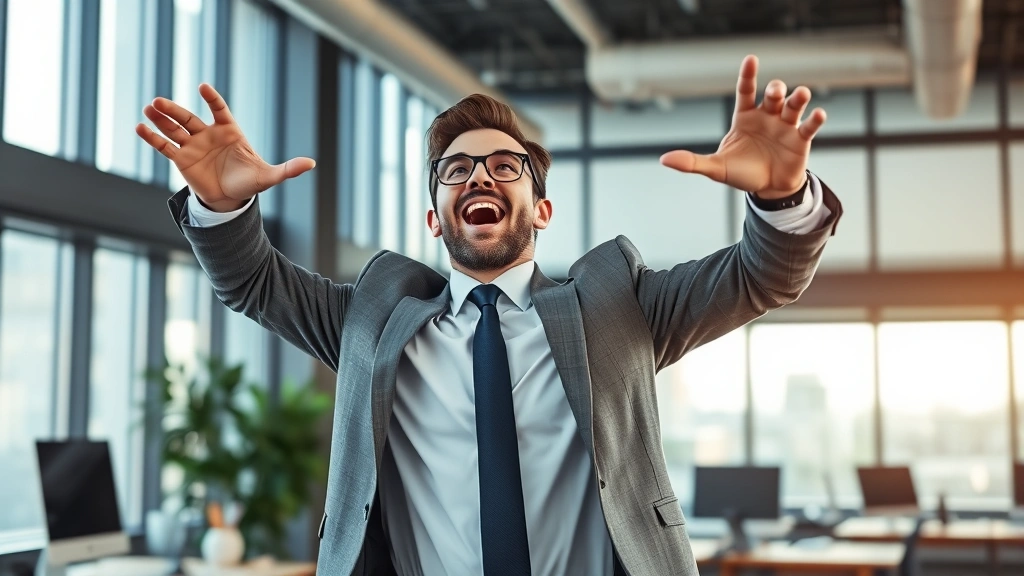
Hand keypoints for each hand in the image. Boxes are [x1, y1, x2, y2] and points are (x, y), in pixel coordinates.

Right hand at [135, 84, 314, 211]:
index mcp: (230, 131)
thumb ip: (288, 169)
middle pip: (189, 118)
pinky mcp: (181, 158)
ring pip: (174, 128)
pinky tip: (139, 127)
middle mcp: (208, 134)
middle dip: (175, 110)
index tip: (204, 87)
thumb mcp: (270, 176)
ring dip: (161, 119)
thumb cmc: (250, 182)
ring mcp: (193, 144)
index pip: (220, 110)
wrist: (231, 199)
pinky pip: (165, 146)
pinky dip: (152, 138)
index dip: (212, 99)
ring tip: (148, 108)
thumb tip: (312, 164)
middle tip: (159, 101)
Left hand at [660, 55, 825, 198]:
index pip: (745, 91)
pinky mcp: (801, 139)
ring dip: (798, 97)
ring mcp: (785, 126)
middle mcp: (767, 116)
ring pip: (794, 105)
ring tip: (801, 94)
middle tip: (775, 91)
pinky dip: (815, 119)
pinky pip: (809, 126)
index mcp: (744, 117)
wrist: (767, 189)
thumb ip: (692, 162)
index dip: (748, 75)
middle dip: (775, 90)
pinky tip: (818, 113)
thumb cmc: (741, 172)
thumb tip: (664, 160)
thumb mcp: (715, 168)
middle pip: (773, 95)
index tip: (751, 59)